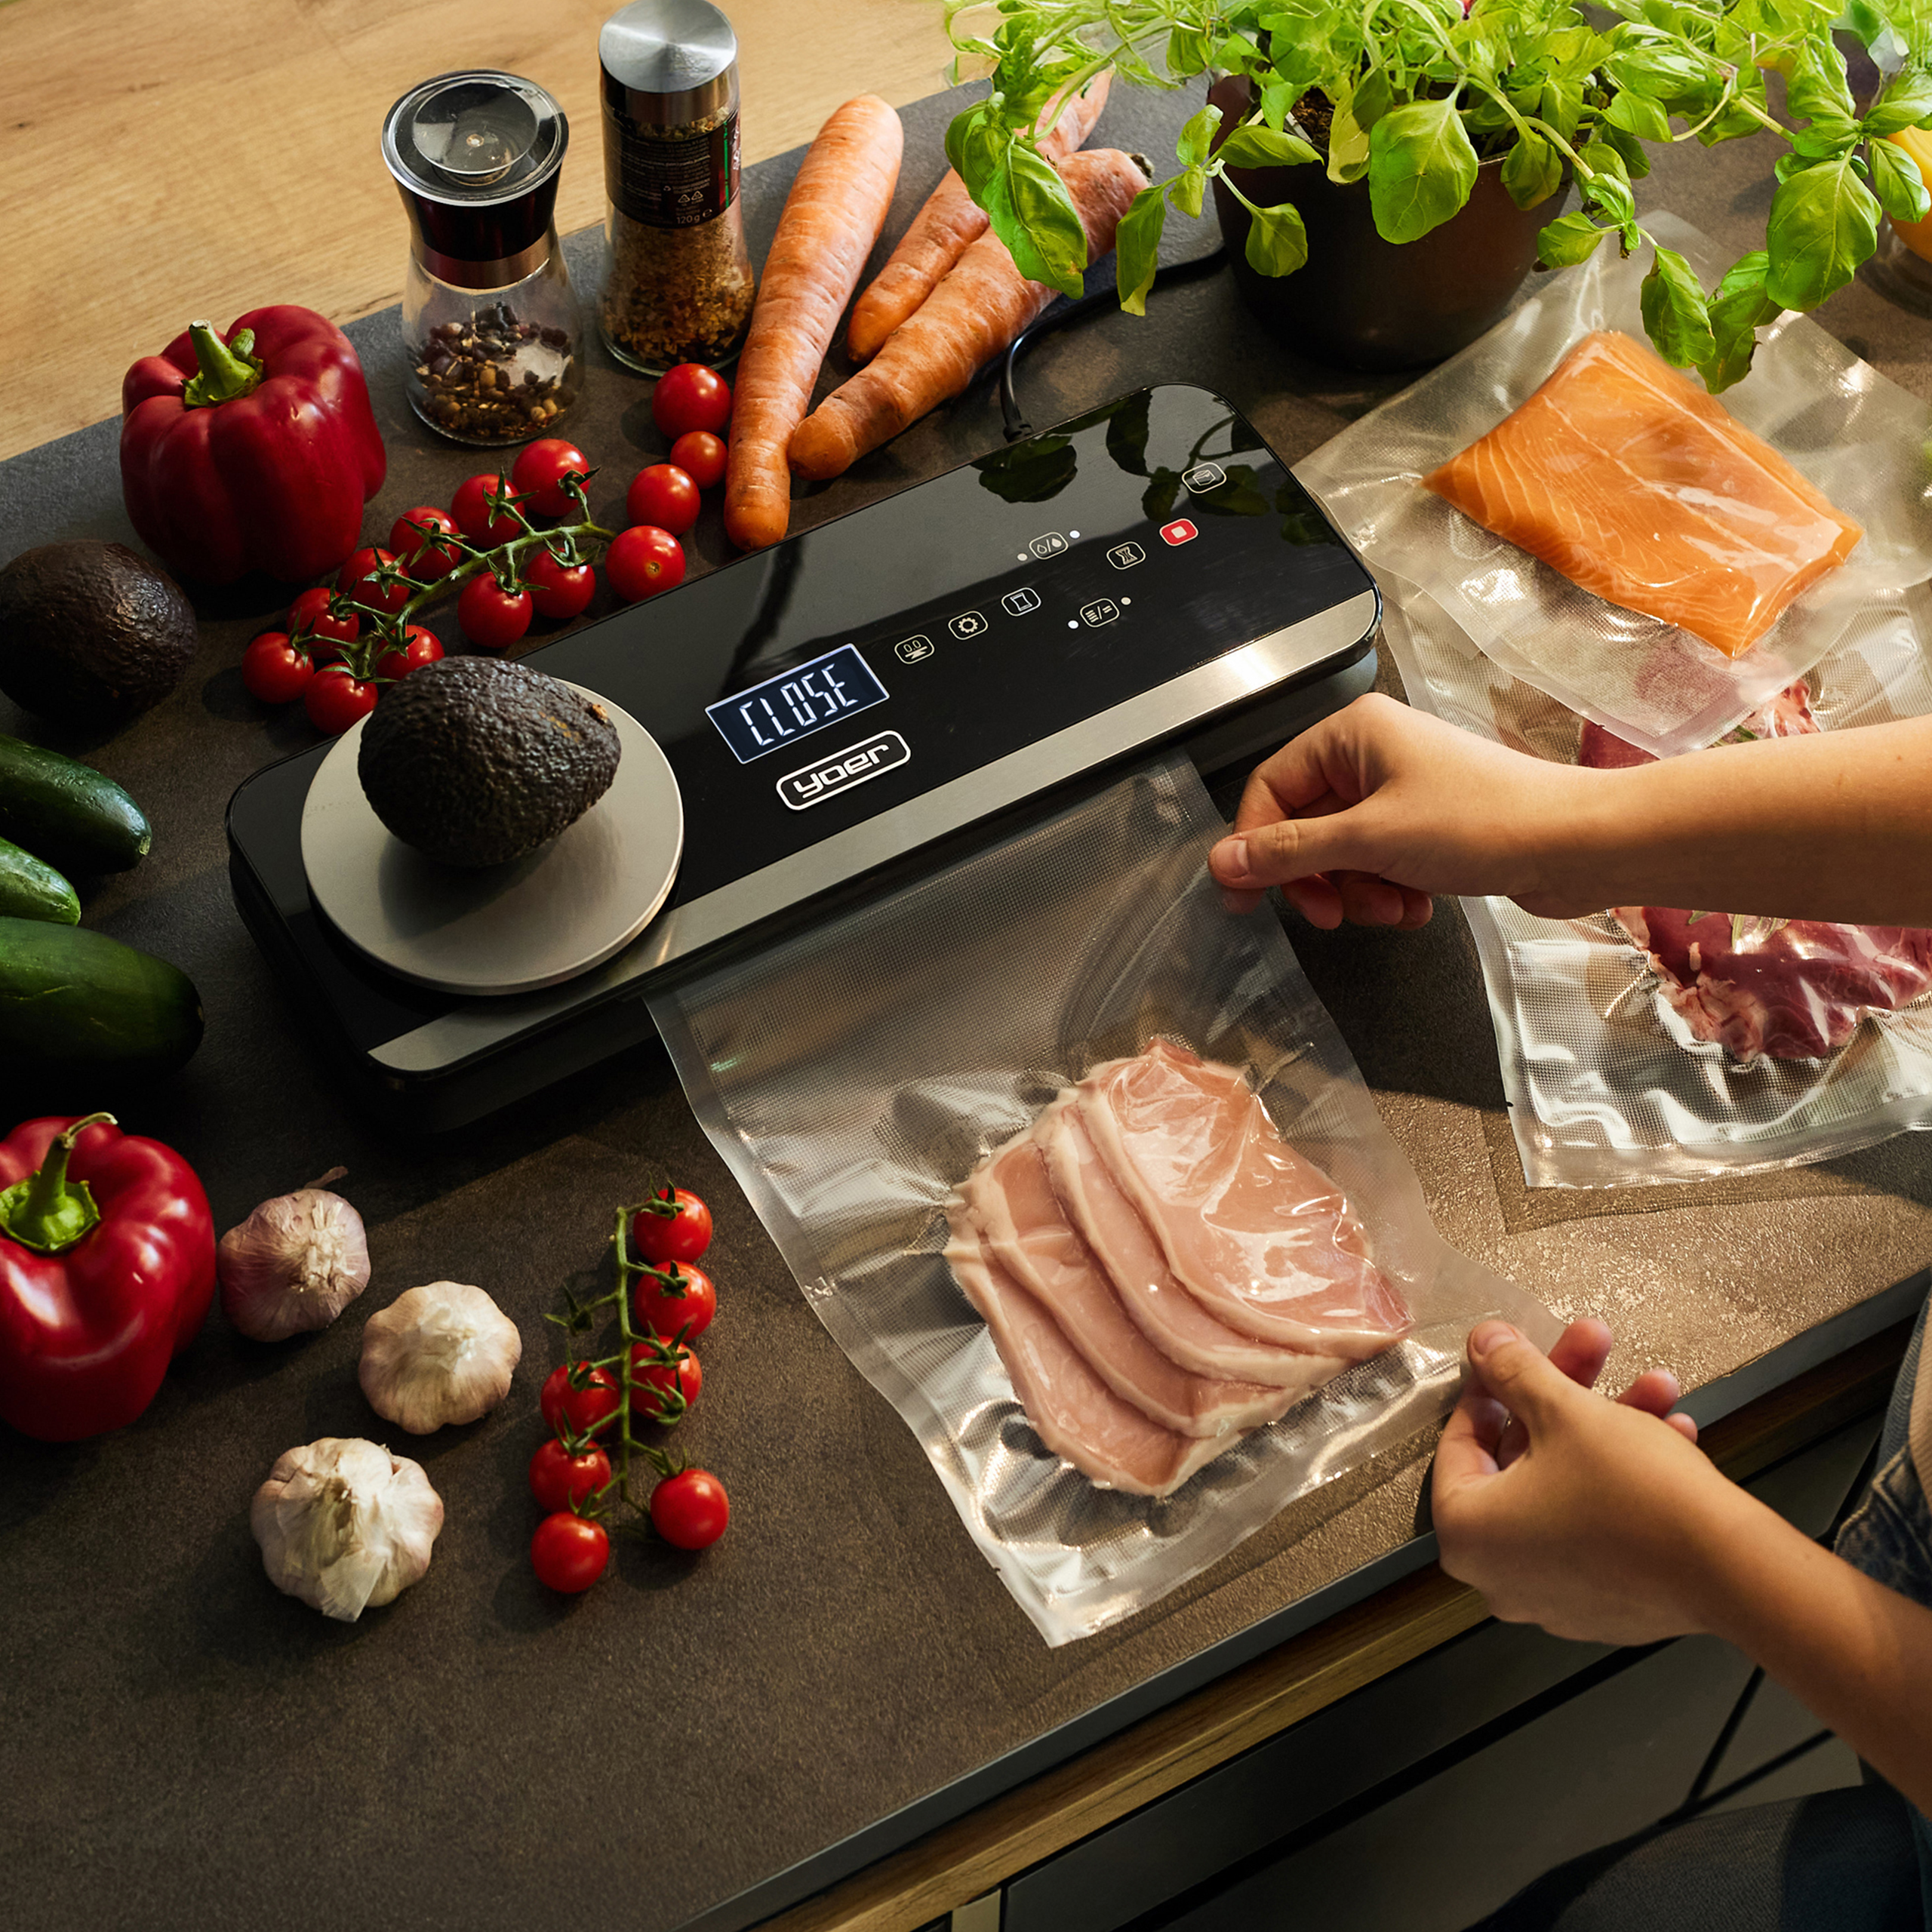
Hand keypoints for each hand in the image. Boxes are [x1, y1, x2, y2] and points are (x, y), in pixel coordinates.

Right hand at [1207, 693, 1594, 926]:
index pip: (1270, 788)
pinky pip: (1379, 863)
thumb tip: (1222, 863)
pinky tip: (1418, 905)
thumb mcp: (1369, 840)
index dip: (1253, 846)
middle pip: (1304, 825)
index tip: (1244, 899)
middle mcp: (1373, 754)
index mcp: (1352, 735)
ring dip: (1357, 891)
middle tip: (1328, 915)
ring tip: (1393, 908)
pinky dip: (1388, 891)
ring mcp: (1403, 790)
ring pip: (1342, 852)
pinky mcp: (1429, 825)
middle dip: (1317, 878)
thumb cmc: (1483, 823)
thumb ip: (1289, 853)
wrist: (1576, 844)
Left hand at [1431, 1318, 1738, 1646]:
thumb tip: (1483, 1342)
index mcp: (1468, 1534)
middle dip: (1567, 1394)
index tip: (1512, 1356)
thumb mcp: (1563, 1410)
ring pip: (1569, 1484)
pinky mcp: (1606, 1604)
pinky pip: (1599, 1523)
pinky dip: (1625, 1475)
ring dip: (1609, 1425)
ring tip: (1657, 1384)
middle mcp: (1500, 1576)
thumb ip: (1512, 1370)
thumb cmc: (1630, 1489)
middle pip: (1522, 1458)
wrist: (1729, 1568)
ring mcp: (1554, 1596)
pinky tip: (1673, 1432)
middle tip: (1593, 1346)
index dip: (1490, 1388)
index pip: (1458, 1444)